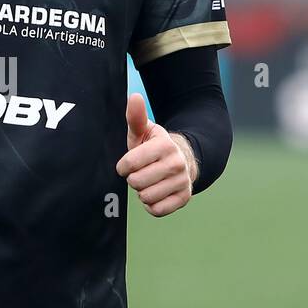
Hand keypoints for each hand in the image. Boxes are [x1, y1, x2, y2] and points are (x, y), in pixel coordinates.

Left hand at [115, 92, 196, 217]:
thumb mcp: (144, 131)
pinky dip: (152, 204)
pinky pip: (156, 210)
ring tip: (149, 181)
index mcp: (165, 145)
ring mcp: (183, 181)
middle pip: (136, 182)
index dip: (123, 166)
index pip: (129, 163)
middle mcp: (177, 163)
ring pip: (145, 197)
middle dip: (133, 179)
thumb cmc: (154, 146)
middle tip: (142, 172)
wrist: (182, 160)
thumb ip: (135, 117)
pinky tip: (156, 193)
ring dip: (142, 192)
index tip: (128, 163)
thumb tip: (134, 97)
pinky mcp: (184, 198)